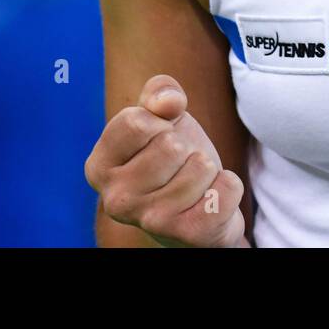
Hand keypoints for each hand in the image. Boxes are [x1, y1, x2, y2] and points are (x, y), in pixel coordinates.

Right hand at [85, 74, 247, 246]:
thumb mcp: (162, 117)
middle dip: (186, 147)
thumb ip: (160, 92)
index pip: (136, 123)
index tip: (159, 136)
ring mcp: (149, 221)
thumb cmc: (172, 158)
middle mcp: (115, 199)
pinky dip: (229, 187)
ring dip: (207, 168)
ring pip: (201, 166)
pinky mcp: (186, 235)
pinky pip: (227, 190)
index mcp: (100, 165)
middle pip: (170, 145)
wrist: (197, 211)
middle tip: (179, 165)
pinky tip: (210, 198)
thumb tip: (168, 101)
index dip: (159, 121)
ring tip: (193, 182)